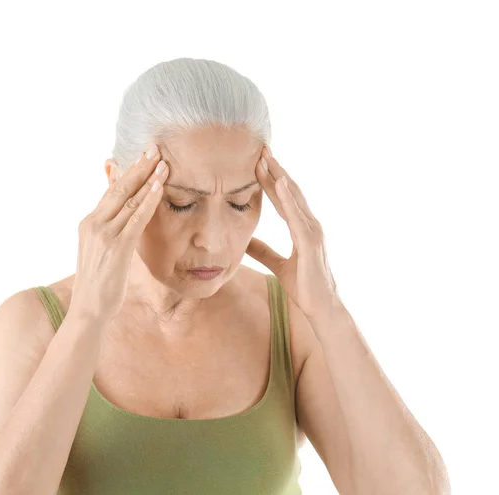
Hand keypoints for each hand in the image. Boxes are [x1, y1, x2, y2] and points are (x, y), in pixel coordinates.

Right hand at [70, 145, 168, 321]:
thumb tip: (120, 214)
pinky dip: (149, 201)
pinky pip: (136, 219)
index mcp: (89, 222)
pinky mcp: (117, 247)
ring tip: (163, 162)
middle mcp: (93, 223)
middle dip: (138, 166)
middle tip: (155, 148)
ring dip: (148, 179)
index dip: (128, 172)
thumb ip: (109, 228)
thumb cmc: (99, 281)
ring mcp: (104, 234)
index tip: (142, 156)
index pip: (110, 191)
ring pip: (129, 199)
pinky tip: (159, 188)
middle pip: (119, 188)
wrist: (88, 308)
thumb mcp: (100, 250)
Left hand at [245, 145, 340, 318]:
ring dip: (279, 177)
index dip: (270, 180)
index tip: (257, 162)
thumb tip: (244, 241)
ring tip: (266, 158)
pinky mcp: (310, 242)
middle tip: (260, 149)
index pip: (282, 198)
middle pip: (288, 192)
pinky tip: (278, 184)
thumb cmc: (304, 286)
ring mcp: (312, 231)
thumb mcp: (277, 265)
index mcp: (301, 227)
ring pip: (293, 199)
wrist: (320, 307)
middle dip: (275, 170)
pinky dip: (288, 199)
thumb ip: (263, 251)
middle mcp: (309, 224)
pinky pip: (297, 217)